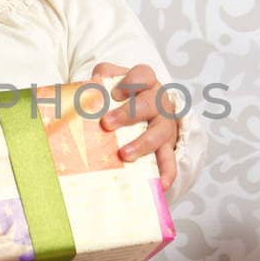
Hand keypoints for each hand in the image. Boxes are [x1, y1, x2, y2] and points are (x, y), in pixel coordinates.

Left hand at [90, 61, 178, 191]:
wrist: (145, 113)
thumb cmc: (124, 97)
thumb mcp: (113, 81)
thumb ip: (102, 77)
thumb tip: (90, 84)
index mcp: (145, 82)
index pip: (143, 75)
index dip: (131, 82)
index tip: (114, 93)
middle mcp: (159, 102)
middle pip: (149, 104)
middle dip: (128, 114)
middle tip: (107, 123)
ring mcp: (165, 125)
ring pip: (160, 133)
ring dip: (142, 144)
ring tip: (124, 154)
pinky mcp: (167, 146)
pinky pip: (169, 160)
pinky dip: (166, 173)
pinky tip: (160, 185)